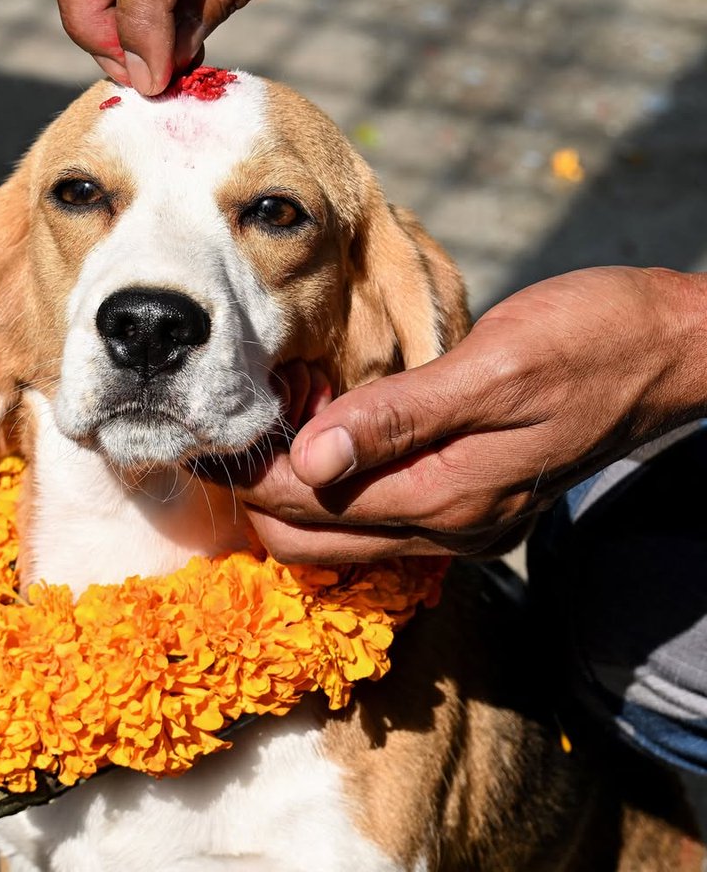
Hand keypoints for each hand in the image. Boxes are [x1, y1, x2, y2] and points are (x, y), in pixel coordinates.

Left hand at [239, 268, 706, 562]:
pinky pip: (375, 509)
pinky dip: (337, 477)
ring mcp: (458, 519)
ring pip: (339, 529)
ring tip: (280, 408)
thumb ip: (398, 419)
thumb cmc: (587, 343)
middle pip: (312, 540)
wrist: (663, 350)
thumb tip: (310, 463)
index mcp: (447, 500)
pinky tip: (327, 420)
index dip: (256, 471)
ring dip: (297, 484)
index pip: (311, 511)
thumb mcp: (491, 371)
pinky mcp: (467, 496)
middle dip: (264, 488)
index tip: (222, 419)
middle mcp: (446, 527)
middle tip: (244, 414)